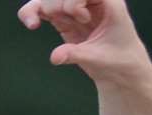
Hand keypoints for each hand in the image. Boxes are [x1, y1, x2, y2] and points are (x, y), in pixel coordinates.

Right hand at [17, 0, 150, 82]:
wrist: (119, 70)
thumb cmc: (118, 60)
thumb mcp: (100, 58)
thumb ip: (77, 54)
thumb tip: (55, 57)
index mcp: (108, 1)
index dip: (76, 1)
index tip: (84, 18)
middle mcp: (90, 0)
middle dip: (59, 5)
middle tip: (75, 23)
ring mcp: (74, 8)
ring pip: (49, 0)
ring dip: (38, 8)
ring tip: (33, 23)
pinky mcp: (63, 18)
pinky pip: (41, 8)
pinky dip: (31, 13)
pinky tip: (31, 23)